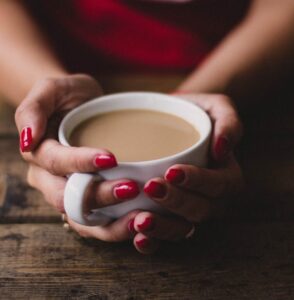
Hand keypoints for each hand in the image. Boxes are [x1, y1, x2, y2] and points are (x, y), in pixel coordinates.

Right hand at [15, 74, 141, 240]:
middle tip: (131, 188)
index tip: (111, 158)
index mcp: (39, 154)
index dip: (80, 163)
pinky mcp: (89, 200)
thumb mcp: (50, 89)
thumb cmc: (67, 96)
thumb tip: (28, 139)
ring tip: (141, 218)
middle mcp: (50, 180)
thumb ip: (33, 108)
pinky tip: (140, 222)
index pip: (56, 163)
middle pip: (69, 198)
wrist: (82, 107)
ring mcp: (69, 193)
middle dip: (100, 196)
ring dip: (111, 224)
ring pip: (83, 220)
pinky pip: (98, 224)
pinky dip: (117, 228)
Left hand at [130, 94, 243, 253]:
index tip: (173, 171)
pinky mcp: (170, 215)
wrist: (173, 122)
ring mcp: (190, 210)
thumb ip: (228, 122)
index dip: (199, 182)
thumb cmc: (196, 114)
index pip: (219, 185)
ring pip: (183, 229)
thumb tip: (222, 149)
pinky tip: (137, 236)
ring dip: (163, 228)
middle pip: (200, 210)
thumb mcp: (217, 107)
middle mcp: (212, 199)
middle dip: (177, 202)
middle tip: (152, 188)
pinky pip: (165, 234)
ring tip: (141, 220)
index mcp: (226, 176)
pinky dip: (152, 241)